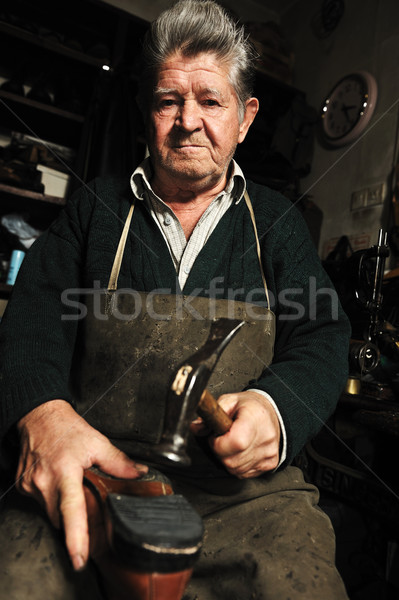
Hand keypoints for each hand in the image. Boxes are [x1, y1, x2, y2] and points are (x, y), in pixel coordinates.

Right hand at [16, 399, 147, 570]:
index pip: (72, 510)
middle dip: (74, 520)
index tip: (80, 557)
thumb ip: (118, 461)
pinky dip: (52, 498)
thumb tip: (138, 473)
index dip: (76, 537)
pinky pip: (41, 502)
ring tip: (71, 484)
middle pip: (61, 518)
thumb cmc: (65, 427)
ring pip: (50, 512)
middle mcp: (44, 481)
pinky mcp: (23, 486)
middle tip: (86, 505)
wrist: (39, 416)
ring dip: (63, 507)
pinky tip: (58, 481)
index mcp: (65, 471)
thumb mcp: (96, 441)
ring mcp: (30, 485)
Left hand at [191, 391, 279, 477]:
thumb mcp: (229, 401)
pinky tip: (241, 451)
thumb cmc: (250, 407)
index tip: (217, 435)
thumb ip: (211, 414)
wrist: (273, 412)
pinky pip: (244, 473)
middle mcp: (265, 438)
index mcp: (254, 419)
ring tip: (233, 443)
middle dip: (220, 452)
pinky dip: (238, 465)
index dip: (218, 443)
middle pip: (232, 460)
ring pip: (236, 470)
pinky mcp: (270, 464)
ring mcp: (269, 453)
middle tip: (223, 438)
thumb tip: (196, 427)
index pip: (235, 442)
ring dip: (228, 459)